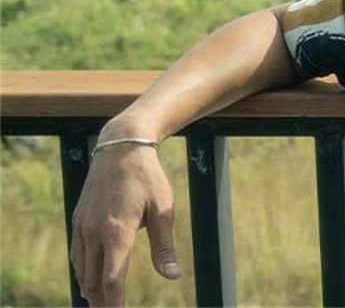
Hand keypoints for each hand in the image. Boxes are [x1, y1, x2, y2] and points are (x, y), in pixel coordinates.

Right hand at [70, 139, 180, 305]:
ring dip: (91, 289)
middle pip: (94, 280)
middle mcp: (94, 232)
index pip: (112, 279)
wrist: (121, 147)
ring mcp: (83, 225)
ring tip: (101, 304)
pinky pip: (77, 254)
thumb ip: (164, 246)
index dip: (115, 303)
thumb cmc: (148, 178)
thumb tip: (172, 275)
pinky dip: (83, 271)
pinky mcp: (78, 219)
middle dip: (102, 301)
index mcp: (117, 231)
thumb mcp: (163, 209)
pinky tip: (90, 280)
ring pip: (82, 269)